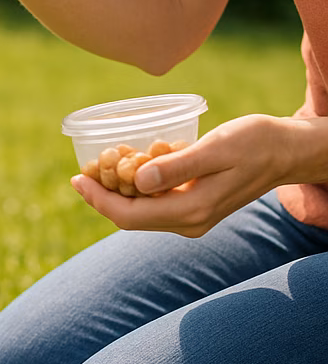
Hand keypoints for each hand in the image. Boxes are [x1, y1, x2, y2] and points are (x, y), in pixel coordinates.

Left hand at [70, 114, 305, 236]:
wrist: (287, 150)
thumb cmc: (253, 142)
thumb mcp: (215, 149)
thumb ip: (177, 166)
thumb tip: (137, 181)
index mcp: (192, 211)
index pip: (129, 216)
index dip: (98, 200)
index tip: (76, 179)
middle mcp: (190, 221)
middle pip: (130, 217)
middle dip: (102, 196)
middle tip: (81, 172)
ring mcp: (192, 217)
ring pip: (141, 211)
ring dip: (117, 192)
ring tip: (97, 168)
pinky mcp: (195, 206)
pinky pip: (155, 203)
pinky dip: (136, 187)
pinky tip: (127, 166)